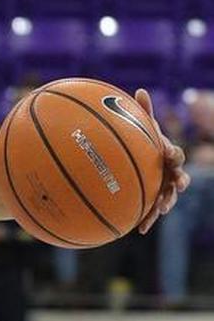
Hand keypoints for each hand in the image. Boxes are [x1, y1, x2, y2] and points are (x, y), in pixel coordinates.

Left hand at [135, 89, 189, 233]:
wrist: (143, 161)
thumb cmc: (145, 143)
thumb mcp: (144, 128)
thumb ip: (143, 113)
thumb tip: (141, 90)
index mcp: (169, 155)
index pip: (176, 154)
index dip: (173, 152)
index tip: (167, 150)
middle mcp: (171, 173)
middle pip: (180, 177)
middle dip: (180, 180)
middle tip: (179, 183)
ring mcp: (164, 188)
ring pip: (169, 197)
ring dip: (166, 202)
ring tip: (162, 209)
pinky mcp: (154, 200)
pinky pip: (152, 211)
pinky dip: (148, 219)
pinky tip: (139, 230)